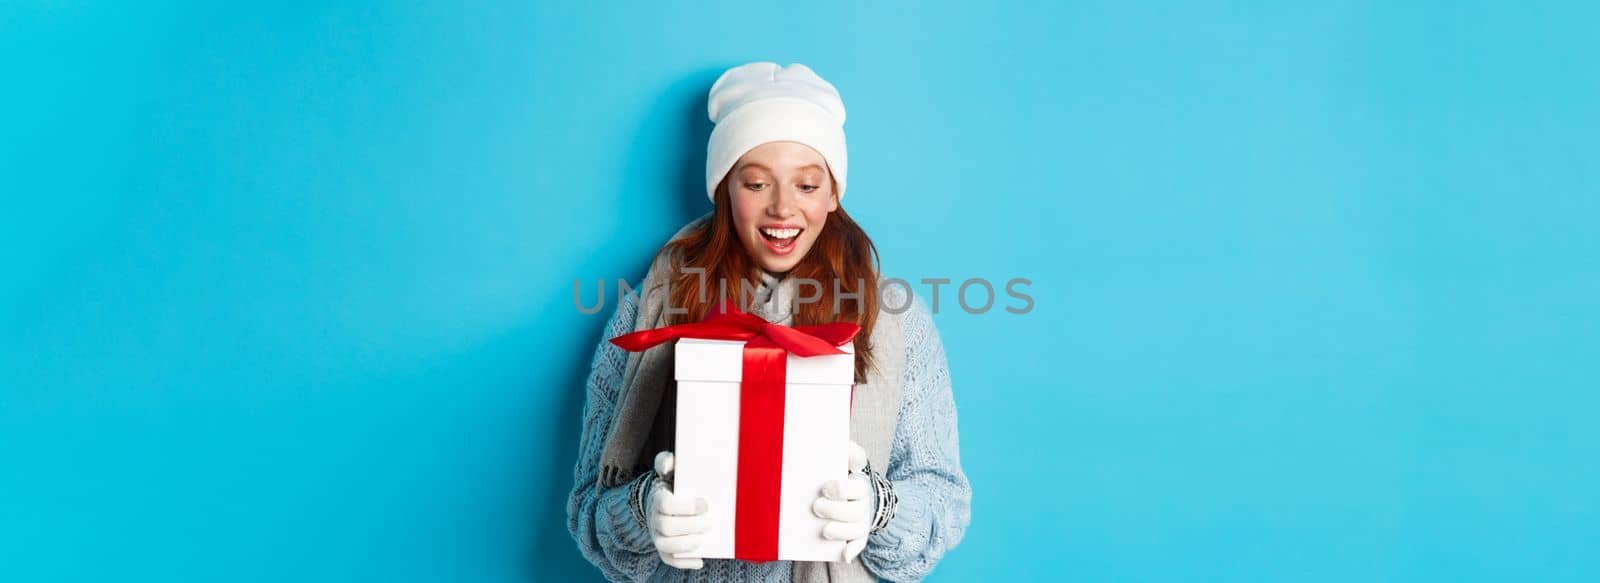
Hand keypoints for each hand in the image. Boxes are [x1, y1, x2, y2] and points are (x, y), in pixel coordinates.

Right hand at [648, 451, 711, 569]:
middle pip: (667, 527)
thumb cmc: (671, 484)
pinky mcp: (663, 549)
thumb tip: (669, 464)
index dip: (686, 507)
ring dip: (686, 545)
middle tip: (709, 522)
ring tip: (702, 539)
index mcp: (657, 499)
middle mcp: (654, 519)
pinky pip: (669, 560)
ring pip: (666, 546)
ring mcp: (657, 536)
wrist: (661, 501)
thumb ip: (667, 462)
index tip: (704, 504)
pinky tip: (700, 560)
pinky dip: (684, 563)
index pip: (665, 505)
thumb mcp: (668, 469)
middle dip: (691, 526)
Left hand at [813, 441, 874, 562]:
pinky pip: (858, 544)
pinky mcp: (859, 534)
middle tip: (816, 507)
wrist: (857, 494)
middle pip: (854, 510)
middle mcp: (863, 502)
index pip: (856, 487)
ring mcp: (862, 519)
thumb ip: (845, 450)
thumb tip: (842, 441)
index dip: (842, 489)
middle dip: (835, 511)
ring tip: (824, 530)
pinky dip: (851, 550)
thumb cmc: (844, 474)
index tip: (825, 488)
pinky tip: (843, 555)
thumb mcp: (847, 460)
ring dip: (840, 530)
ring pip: (855, 528)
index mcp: (860, 483)